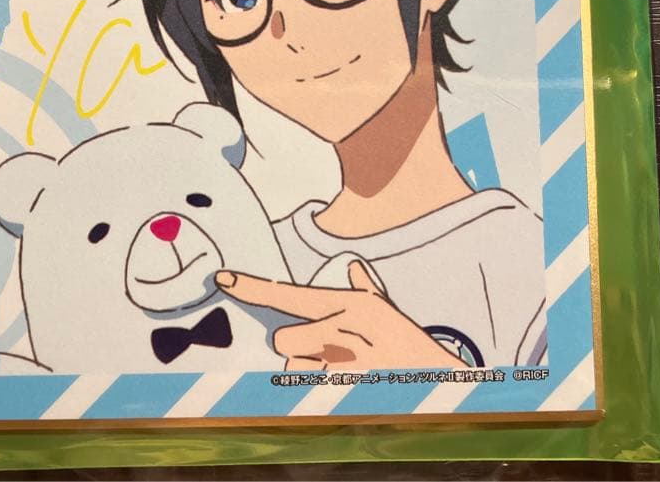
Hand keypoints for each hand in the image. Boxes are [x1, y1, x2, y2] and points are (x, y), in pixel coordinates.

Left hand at [215, 261, 464, 370]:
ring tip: (341, 369)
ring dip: (308, 371)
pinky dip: (319, 390)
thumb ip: (365, 288)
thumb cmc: (406, 343)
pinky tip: (345, 385)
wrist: (437, 378)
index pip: (287, 294)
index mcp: (345, 304)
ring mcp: (338, 363)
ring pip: (292, 369)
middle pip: (281, 341)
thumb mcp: (386, 310)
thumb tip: (355, 266)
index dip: (251, 286)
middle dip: (294, 349)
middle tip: (321, 351)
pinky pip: (307, 391)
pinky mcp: (339, 392)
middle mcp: (337, 329)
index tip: (223, 279)